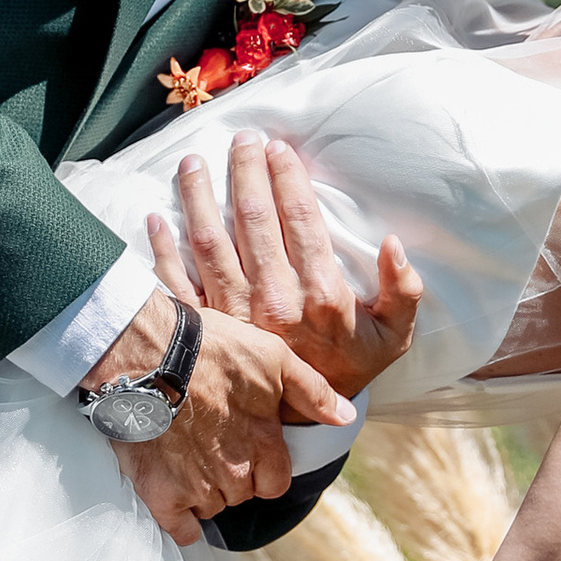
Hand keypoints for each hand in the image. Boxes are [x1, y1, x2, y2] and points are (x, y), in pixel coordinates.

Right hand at [81, 285, 347, 545]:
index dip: (263, 468)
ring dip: (203, 489)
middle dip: (232, 475)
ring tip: (186, 455)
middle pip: (241, 494)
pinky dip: (180, 519)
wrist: (146, 354)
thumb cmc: (211, 348)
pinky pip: (180, 529)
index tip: (247, 449)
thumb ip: (313, 392)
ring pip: (211, 507)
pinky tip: (174, 497)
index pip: (275, 484)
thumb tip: (347, 417)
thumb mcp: (274, 358)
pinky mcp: (161, 492)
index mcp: (264, 446)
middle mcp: (235, 473)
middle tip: (211, 443)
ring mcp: (197, 486)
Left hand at [147, 133, 422, 402]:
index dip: (287, 178)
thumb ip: (404, 290)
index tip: (279, 149)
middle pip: (254, 220)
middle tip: (241, 139)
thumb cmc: (352, 366)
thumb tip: (392, 243)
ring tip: (192, 162)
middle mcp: (274, 299)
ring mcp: (234, 314)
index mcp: (319, 294)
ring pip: (210, 242)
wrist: (306, 421)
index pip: (299, 220)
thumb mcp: (394, 335)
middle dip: (245, 172)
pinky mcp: (207, 330)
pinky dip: (163, 248)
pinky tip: (156, 216)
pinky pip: (178, 282)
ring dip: (198, 197)